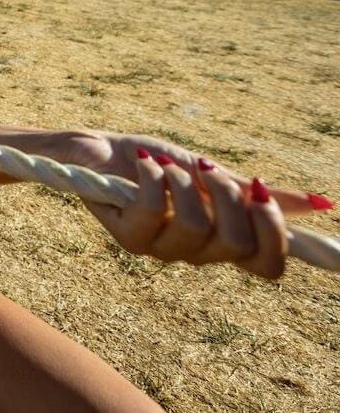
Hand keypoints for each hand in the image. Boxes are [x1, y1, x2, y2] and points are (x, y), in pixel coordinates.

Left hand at [51, 131, 325, 278]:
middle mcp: (196, 253)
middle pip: (240, 247)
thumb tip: (320, 204)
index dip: (277, 235)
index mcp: (222, 239)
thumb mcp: (211, 172)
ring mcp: (162, 249)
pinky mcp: (129, 239)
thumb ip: (255, 192)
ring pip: (196, 227)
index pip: (268, 265)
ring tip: (164, 165)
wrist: (98, 149)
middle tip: (206, 169)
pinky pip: (155, 210)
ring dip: (183, 182)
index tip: (261, 193)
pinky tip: (143, 165)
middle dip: (228, 196)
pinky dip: (153, 177)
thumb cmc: (156, 161)